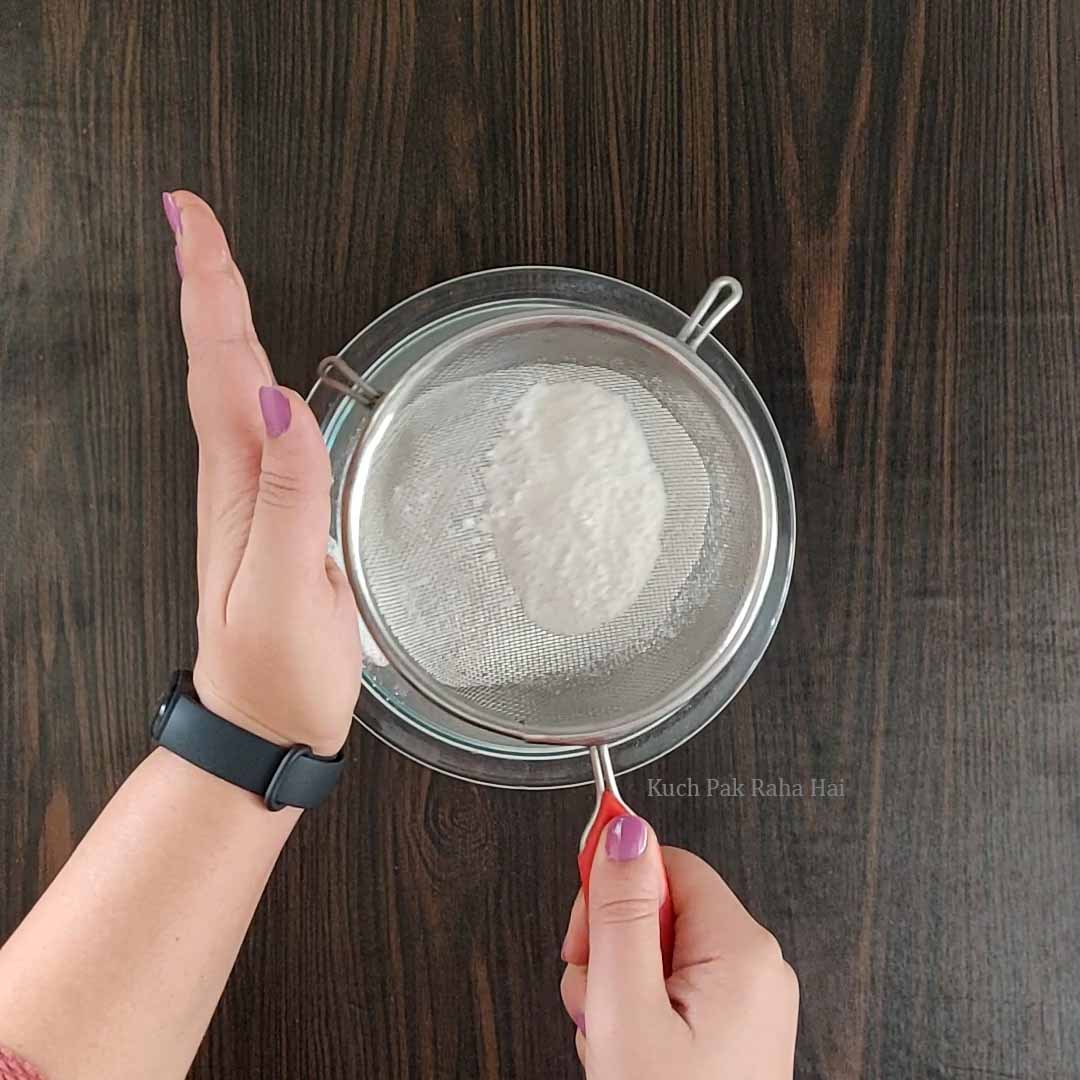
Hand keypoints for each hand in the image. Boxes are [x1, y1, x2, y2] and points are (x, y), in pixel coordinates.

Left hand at [166, 190, 361, 756]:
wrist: (260, 728)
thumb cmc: (277, 671)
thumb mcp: (286, 591)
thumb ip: (289, 499)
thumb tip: (281, 403)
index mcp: (239, 487)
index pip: (219, 368)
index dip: (209, 289)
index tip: (191, 219)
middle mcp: (237, 483)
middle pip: (217, 363)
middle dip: (207, 283)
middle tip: (196, 218)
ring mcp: (251, 500)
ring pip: (230, 389)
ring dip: (221, 322)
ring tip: (217, 268)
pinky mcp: (273, 519)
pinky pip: (257, 429)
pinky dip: (250, 378)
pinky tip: (259, 370)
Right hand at [560, 817, 798, 1078]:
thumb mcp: (626, 1011)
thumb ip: (620, 913)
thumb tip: (622, 830)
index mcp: (742, 950)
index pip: (669, 864)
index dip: (617, 886)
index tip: (584, 923)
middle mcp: (754, 968)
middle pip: (661, 908)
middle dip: (612, 946)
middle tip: (597, 997)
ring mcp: (743, 1003)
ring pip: (657, 953)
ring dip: (617, 987)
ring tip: (612, 1038)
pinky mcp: (729, 1031)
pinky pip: (670, 991)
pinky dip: (637, 1014)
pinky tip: (629, 1052)